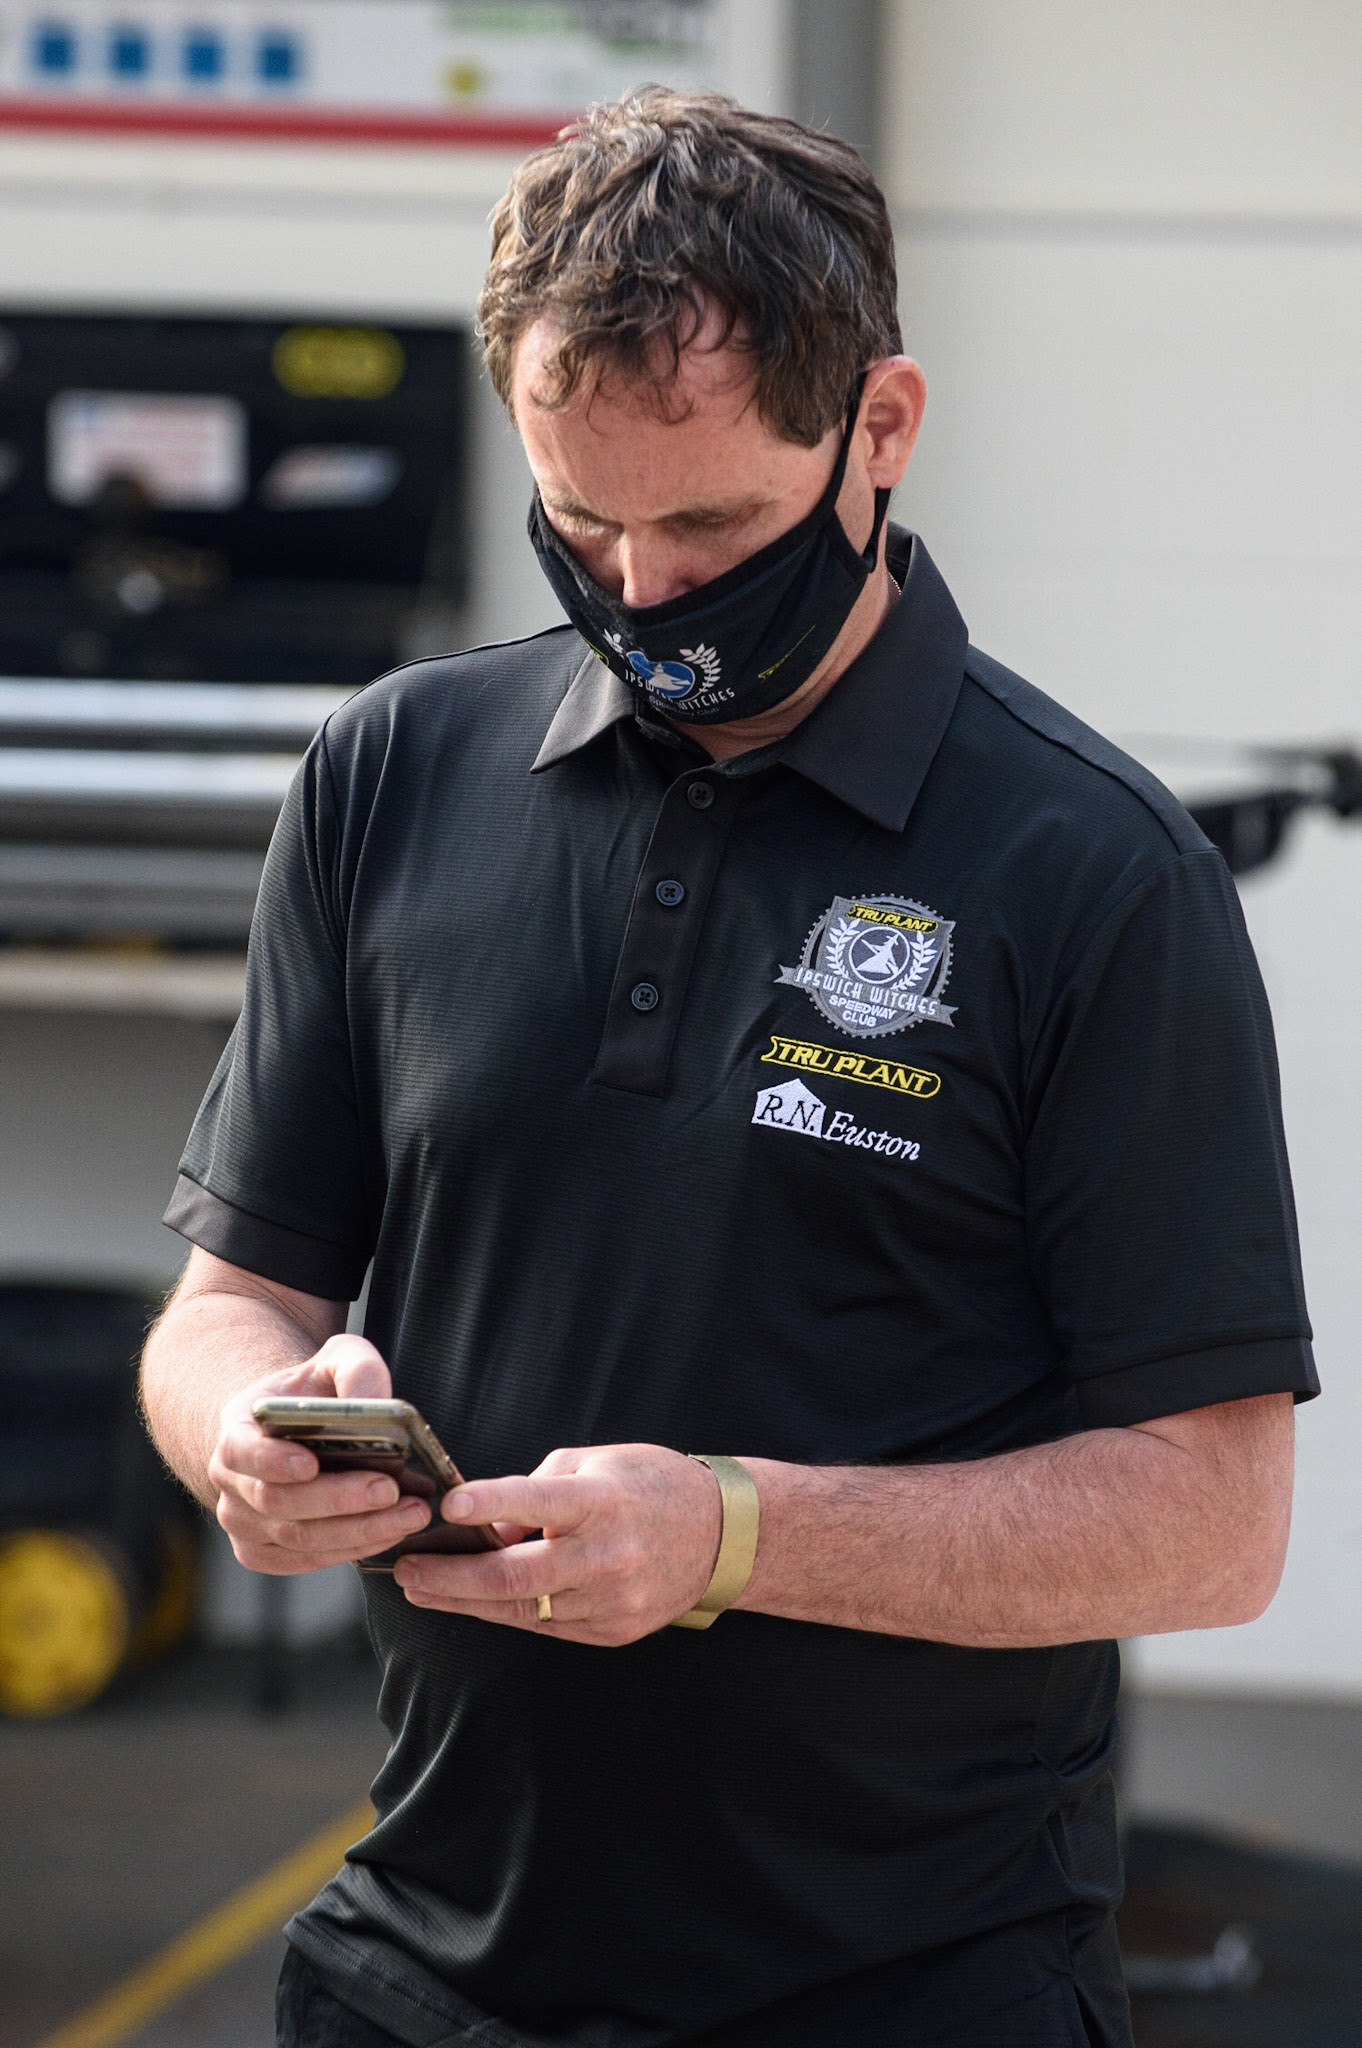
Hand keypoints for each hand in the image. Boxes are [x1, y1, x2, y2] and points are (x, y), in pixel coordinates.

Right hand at [210, 1335, 433, 1573]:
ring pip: (296, 1539)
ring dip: (357, 1531)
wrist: (288, 1429)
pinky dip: (350, 1550)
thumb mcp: (337, 1360)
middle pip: (278, 1501)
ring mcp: (244, 1522)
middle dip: (339, 1500)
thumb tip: (376, 1405)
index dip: (273, 1461)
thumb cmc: (312, 1392)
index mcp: (237, 1431)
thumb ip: (357, 1371)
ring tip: (409, 1514)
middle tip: (391, 1490)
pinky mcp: (264, 1552)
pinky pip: (305, 1561)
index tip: (312, 1464)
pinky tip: (390, 1533)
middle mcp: (231, 1482)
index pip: (242, 1450)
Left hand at [394, 1443, 724, 1644]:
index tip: (449, 1504)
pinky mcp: (613, 1630)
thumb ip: (540, 1489)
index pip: (539, 1501)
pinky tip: (476, 1599)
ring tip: (423, 1586)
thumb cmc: (651, 1485)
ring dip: (468, 1598)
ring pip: (524, 1609)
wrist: (721, 1535)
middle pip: (517, 1577)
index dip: (493, 1503)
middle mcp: (608, 1555)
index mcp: (603, 1502)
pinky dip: (510, 1611)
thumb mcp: (597, 1463)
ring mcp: (611, 1600)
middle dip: (452, 1576)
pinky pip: (548, 1625)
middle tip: (406, 1569)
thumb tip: (492, 1527)